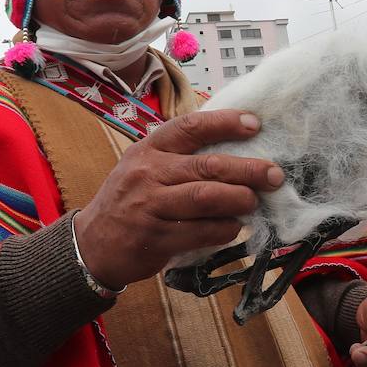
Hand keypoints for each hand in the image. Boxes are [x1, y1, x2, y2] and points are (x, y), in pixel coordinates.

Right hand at [73, 110, 283, 287]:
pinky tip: (234, 227)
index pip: (190, 127)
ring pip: (206, 198)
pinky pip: (201, 232)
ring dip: (238, 200)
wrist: (93, 244)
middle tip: (273, 175)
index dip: (225, 123)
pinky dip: (224, 229)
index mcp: (148, 149)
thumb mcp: (144, 166)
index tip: (254, 124)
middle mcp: (148, 174)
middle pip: (206, 166)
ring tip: (255, 201)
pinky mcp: (157, 238)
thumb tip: (235, 148)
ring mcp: (151, 207)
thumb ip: (180, 156)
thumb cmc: (130, 199)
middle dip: (247, 169)